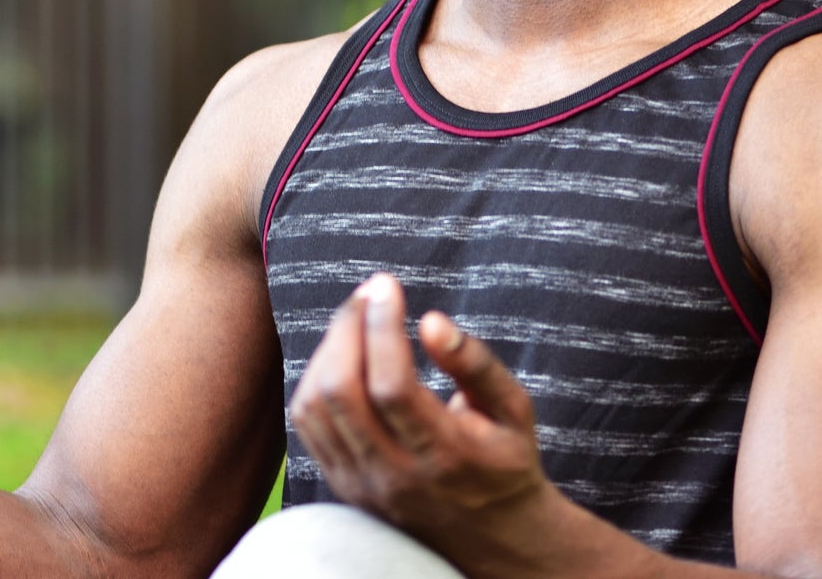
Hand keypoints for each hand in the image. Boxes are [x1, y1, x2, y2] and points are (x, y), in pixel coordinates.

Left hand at [288, 274, 552, 552]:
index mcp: (445, 455)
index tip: (388, 285)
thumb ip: (476, 364)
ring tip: (357, 315)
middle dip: (348, 327)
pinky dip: (315, 377)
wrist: (492, 536)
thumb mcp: (513, 410)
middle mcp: (395, 475)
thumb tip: (432, 321)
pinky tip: (342, 352)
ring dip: (329, 348)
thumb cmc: (505, 459)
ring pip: (315, 406)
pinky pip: (307, 424)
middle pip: (342, 393)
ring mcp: (362, 485)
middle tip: (369, 292)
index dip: (382, 326)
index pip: (392, 386)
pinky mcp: (342, 485)